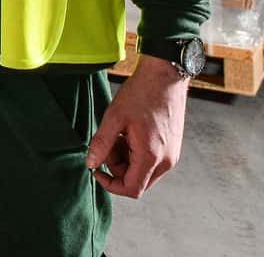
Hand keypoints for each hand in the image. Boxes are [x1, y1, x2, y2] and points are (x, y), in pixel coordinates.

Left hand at [85, 56, 188, 197]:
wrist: (165, 75)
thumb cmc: (141, 93)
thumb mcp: (114, 117)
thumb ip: (101, 144)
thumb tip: (90, 163)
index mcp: (152, 156)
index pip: (131, 189)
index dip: (110, 184)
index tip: (96, 170)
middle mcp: (166, 161)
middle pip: (137, 181)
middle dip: (117, 166)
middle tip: (108, 142)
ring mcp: (172, 154)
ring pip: (143, 171)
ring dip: (126, 158)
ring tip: (118, 133)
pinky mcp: (172, 147)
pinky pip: (151, 160)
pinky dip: (136, 152)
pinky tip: (129, 132)